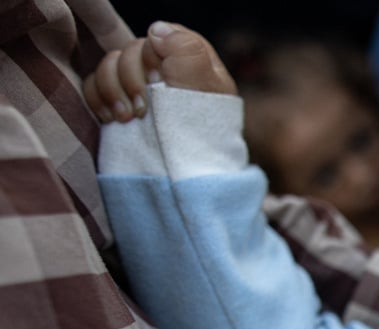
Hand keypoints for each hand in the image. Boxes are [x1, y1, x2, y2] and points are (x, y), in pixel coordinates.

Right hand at [83, 21, 235, 122]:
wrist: (189, 167)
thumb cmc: (203, 129)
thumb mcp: (203, 86)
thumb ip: (185, 49)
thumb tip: (156, 30)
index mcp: (188, 57)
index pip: (157, 37)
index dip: (152, 58)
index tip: (160, 83)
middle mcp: (162, 67)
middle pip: (129, 51)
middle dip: (132, 79)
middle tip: (143, 109)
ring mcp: (138, 85)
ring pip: (108, 65)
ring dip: (113, 90)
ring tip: (128, 118)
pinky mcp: (119, 102)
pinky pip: (93, 85)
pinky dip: (97, 99)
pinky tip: (112, 119)